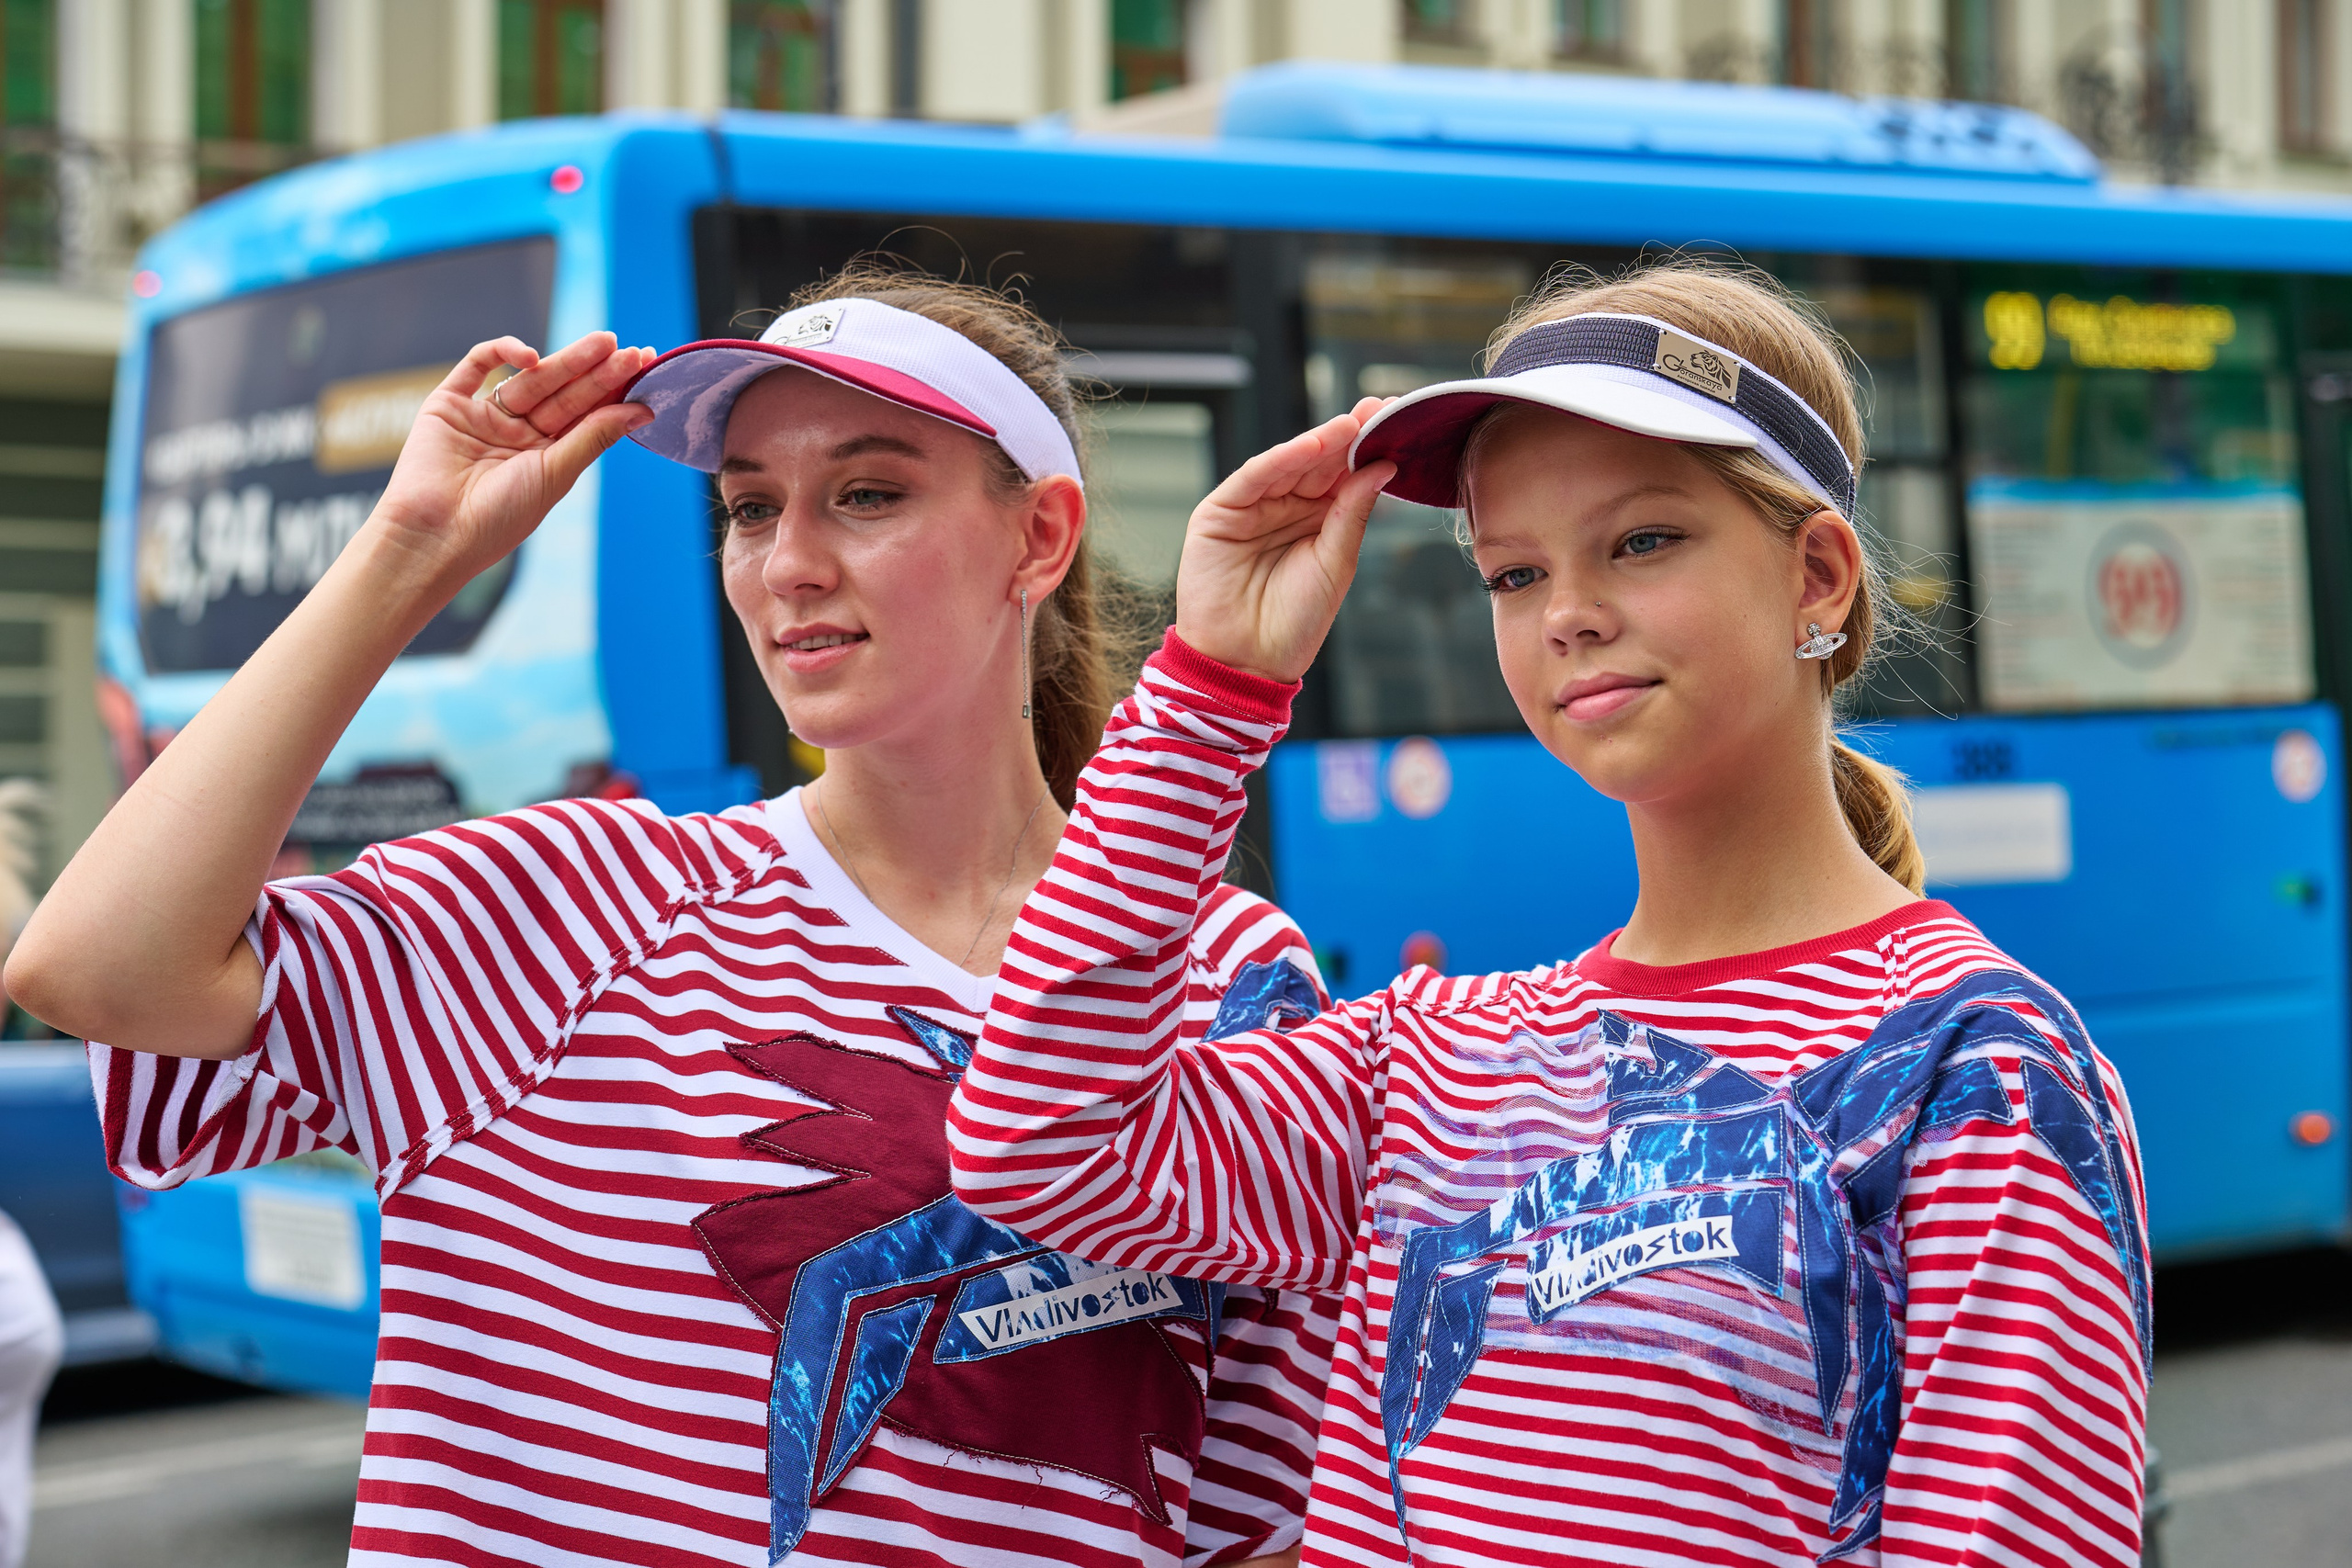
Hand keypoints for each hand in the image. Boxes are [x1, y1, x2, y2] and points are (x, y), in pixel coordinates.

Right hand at [370, 332, 654, 589]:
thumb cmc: (499, 516)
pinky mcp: (449, 403)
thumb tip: (643, 410)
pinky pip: (478, 365)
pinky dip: (503, 352)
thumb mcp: (556, 474)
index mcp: (546, 457)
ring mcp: (484, 417)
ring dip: (566, 360)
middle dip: (596, 371)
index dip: (614, 391)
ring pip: (531, 378)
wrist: (434, 533)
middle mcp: (517, 435)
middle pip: (564, 394)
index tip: (644, 368)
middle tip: (629, 349)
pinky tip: (532, 357)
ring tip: (602, 344)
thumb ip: (594, 436)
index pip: (586, 415)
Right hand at [1173, 399, 1394, 683]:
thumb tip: (1382, 467)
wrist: (1248, 663)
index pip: (1345, 475)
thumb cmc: (1294, 622)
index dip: (1368, 448)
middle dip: (1349, 436)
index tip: (1397, 421)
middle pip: (1320, 463)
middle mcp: (1285, 507)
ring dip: (1320, 442)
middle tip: (1380, 409)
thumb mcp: (1336, 563)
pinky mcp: (1220, 512)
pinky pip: (1254, 477)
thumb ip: (1353, 513)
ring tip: (1352, 424)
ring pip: (1289, 464)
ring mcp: (1252, 507)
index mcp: (1318, 520)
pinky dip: (1281, 459)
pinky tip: (1311, 447)